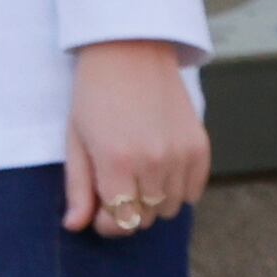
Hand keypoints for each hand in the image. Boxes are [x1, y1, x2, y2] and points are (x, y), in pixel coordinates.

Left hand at [63, 37, 211, 238]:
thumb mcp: (76, 138)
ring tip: (136, 172)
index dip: (109, 225)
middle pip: (146, 218)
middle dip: (128, 211)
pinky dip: (177, 189)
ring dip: (152, 201)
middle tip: (115, 188)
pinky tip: (160, 168)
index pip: (122, 222)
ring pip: (170, 208)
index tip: (100, 213)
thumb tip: (75, 227)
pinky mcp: (200, 146)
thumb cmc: (94, 93)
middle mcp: (154, 162)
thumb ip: (78, 186)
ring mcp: (181, 154)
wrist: (129, 50)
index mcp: (117, 161)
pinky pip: (193, 192)